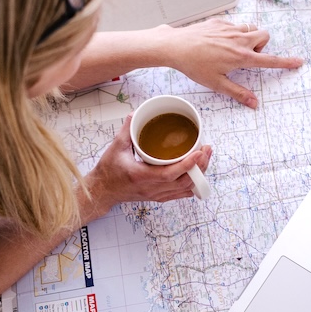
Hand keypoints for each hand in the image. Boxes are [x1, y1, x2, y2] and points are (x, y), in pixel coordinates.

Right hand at [84, 114, 211, 213]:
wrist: (103, 191)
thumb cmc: (108, 170)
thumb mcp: (115, 148)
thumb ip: (126, 130)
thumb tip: (136, 114)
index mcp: (141, 176)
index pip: (168, 174)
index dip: (187, 165)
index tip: (199, 153)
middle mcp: (151, 188)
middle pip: (183, 182)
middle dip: (199, 166)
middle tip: (207, 149)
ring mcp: (157, 194)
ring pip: (185, 189)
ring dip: (199, 174)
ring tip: (206, 157)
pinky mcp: (159, 197)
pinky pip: (181, 194)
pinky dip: (192, 184)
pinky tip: (198, 172)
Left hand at [162, 19, 303, 107]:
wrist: (176, 46)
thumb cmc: (195, 66)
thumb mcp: (217, 84)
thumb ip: (239, 93)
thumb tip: (254, 103)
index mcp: (241, 57)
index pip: (269, 60)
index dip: (286, 62)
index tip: (298, 62)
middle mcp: (239, 40)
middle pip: (264, 36)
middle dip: (262, 45)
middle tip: (247, 56)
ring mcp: (230, 29)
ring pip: (251, 28)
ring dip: (249, 38)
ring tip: (233, 49)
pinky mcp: (220, 22)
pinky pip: (235, 25)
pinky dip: (233, 33)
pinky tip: (217, 42)